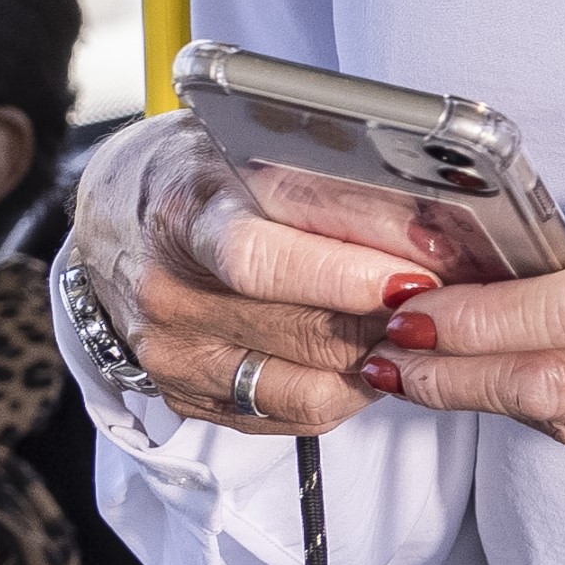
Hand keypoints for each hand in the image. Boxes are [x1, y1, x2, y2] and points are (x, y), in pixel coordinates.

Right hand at [65, 115, 427, 444]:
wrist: (113, 222)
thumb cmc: (196, 177)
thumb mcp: (246, 150)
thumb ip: (320, 182)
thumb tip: (422, 217)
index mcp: (185, 218)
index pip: (264, 259)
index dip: (349, 275)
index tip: (418, 275)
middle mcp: (171, 295)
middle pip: (305, 331)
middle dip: (392, 321)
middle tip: (451, 303)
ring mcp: (175, 355)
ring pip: (308, 386)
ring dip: (379, 361)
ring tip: (417, 327)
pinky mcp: (187, 398)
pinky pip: (292, 415)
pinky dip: (347, 391)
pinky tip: (369, 354)